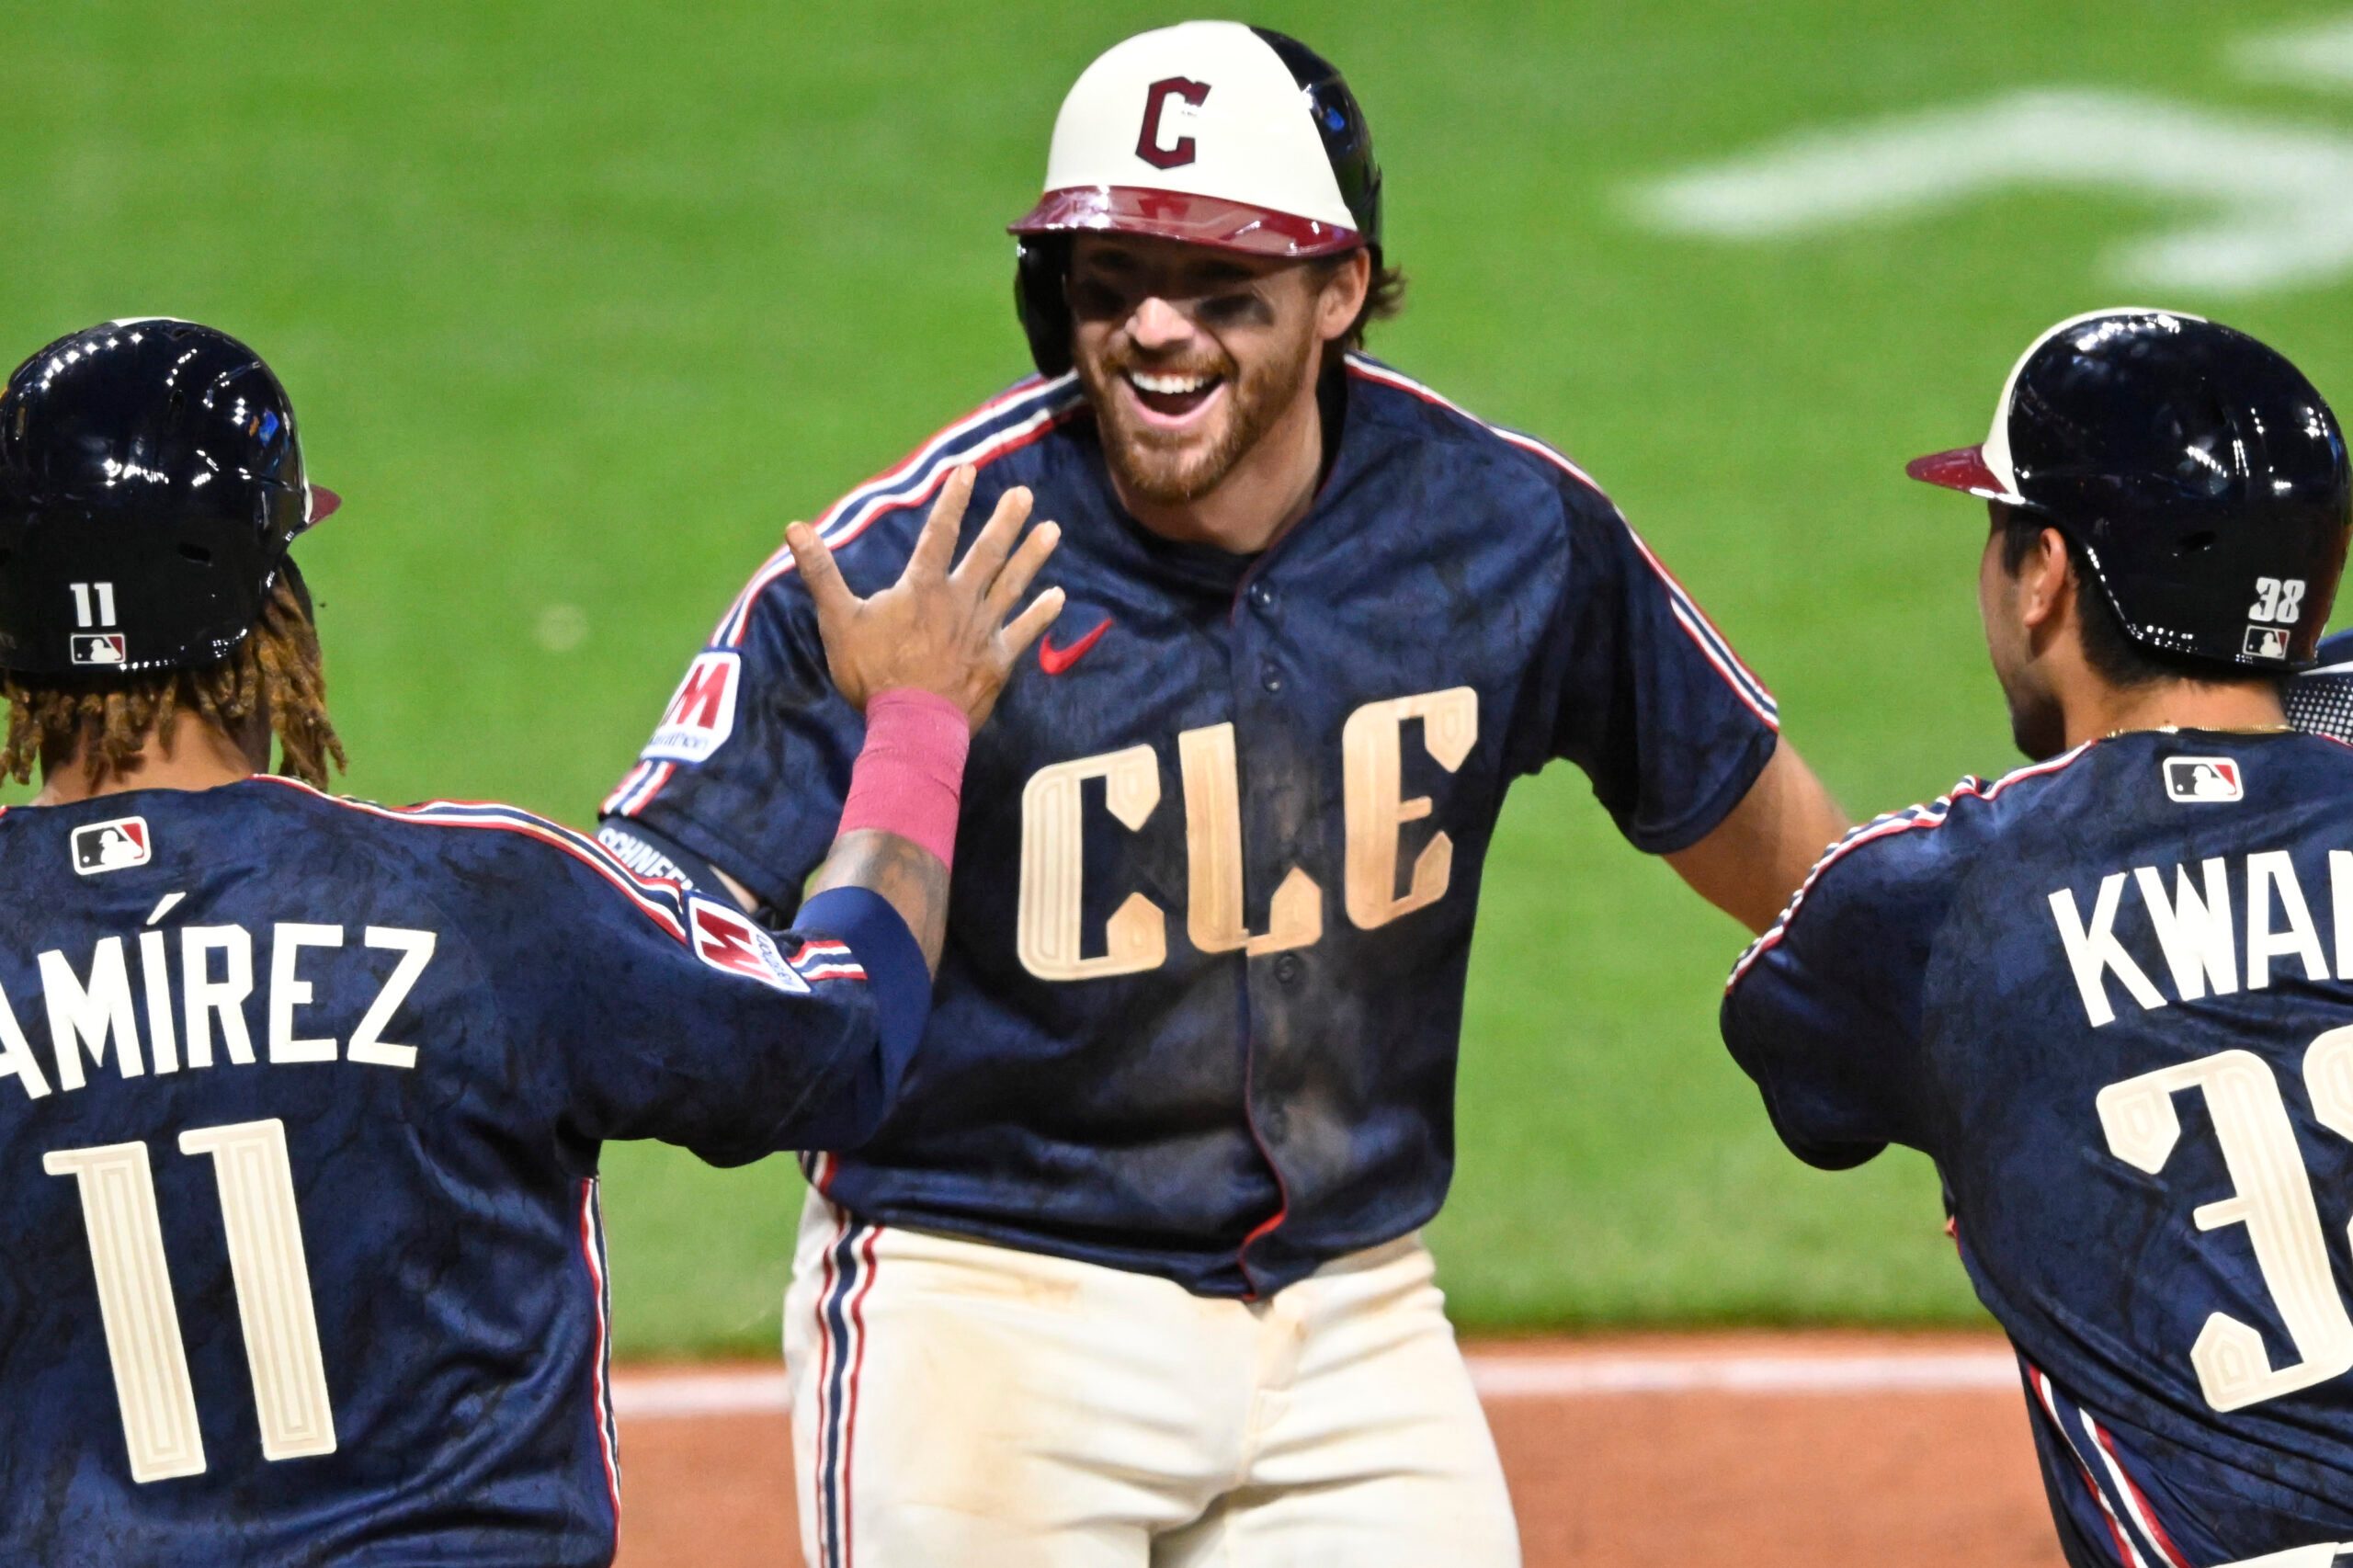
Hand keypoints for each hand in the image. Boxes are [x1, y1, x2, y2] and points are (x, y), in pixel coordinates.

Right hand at [784, 465, 1063, 729]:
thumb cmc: (872, 674)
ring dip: (1032, 556)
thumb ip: (821, 572)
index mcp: (923, 588)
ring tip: (1052, 530)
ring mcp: (983, 631)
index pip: (939, 534)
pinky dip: (1041, 614)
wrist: (912, 727)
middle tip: (1025, 495)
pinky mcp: (998, 661)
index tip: (968, 471)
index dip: (953, 501)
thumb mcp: (839, 621)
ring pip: (1012, 585)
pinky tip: (1059, 597)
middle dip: (1006, 521)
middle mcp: (960, 601)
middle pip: (987, 554)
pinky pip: (1024, 632)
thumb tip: (794, 528)